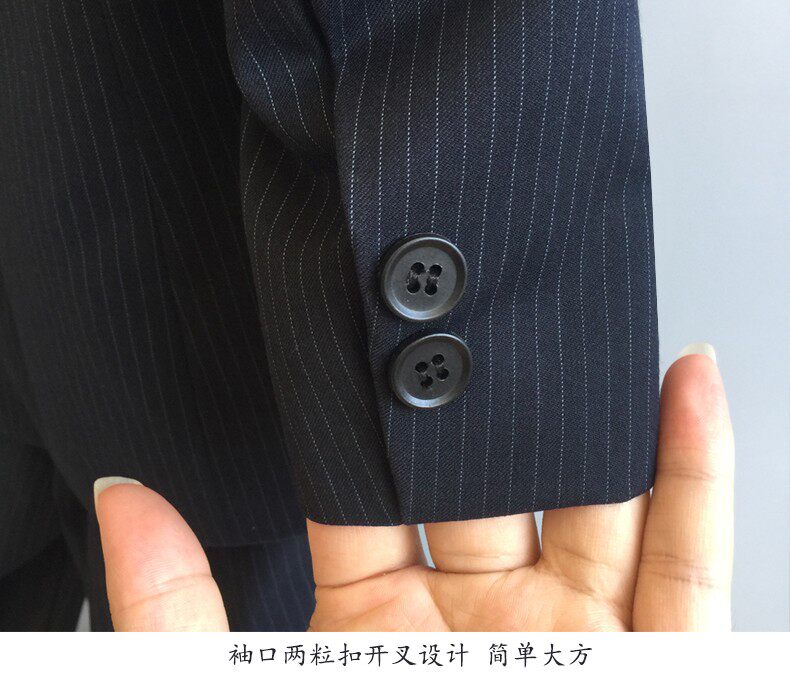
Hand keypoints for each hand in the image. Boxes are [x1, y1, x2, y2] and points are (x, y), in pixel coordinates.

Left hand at [95, 348, 732, 630]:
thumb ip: (180, 614)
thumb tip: (122, 500)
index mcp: (379, 627)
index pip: (371, 497)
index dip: (369, 424)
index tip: (366, 346)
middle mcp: (483, 623)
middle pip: (492, 483)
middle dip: (492, 407)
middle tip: (482, 312)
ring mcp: (575, 639)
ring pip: (602, 502)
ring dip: (603, 419)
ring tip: (589, 331)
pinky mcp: (658, 664)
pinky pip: (691, 557)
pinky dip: (698, 471)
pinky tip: (688, 386)